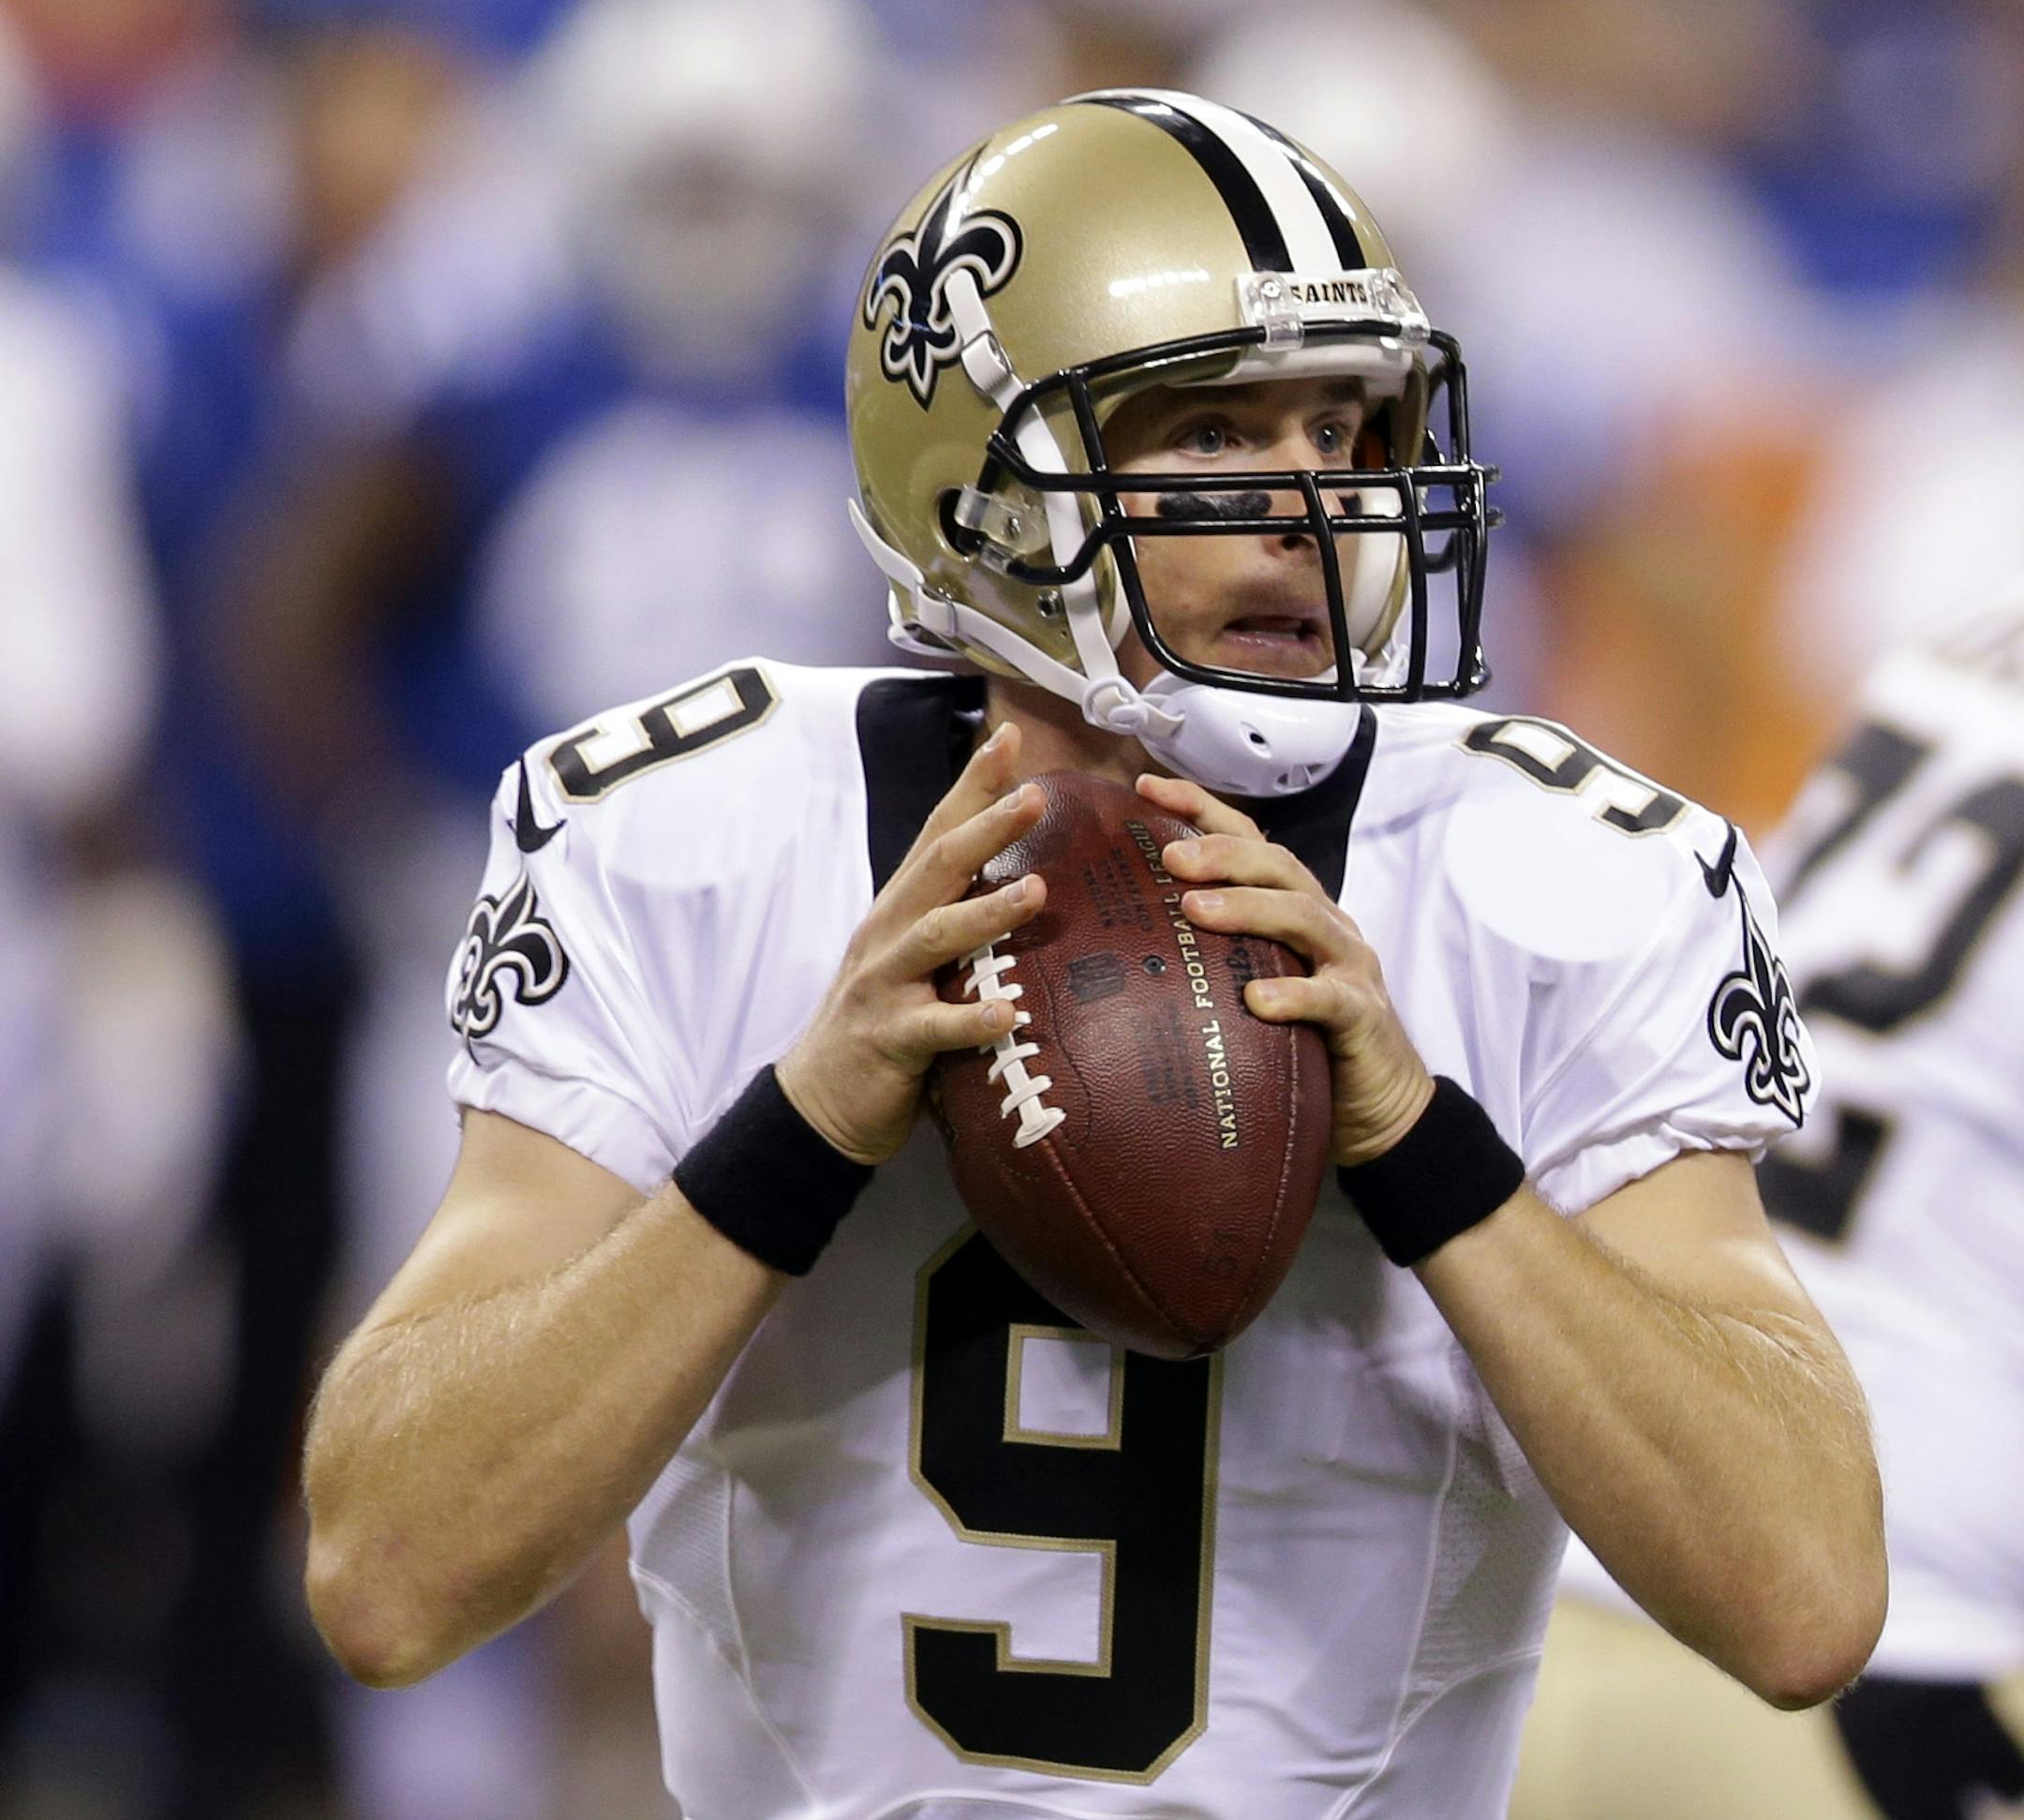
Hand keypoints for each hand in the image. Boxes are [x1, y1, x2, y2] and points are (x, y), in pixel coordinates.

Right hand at [776, 723, 1048, 1163]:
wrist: (821, 1100)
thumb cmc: (889, 1021)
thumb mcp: (923, 958)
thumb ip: (964, 920)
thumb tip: (1037, 880)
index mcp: (904, 907)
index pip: (941, 832)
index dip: (973, 784)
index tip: (1011, 737)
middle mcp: (891, 931)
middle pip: (940, 866)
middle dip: (988, 826)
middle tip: (1037, 795)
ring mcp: (886, 983)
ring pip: (936, 936)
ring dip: (987, 913)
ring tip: (1038, 893)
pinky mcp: (889, 1039)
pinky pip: (934, 1028)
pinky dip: (970, 1020)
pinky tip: (1007, 1015)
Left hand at [1136, 772, 1433, 1165]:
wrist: (1380, 1103)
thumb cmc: (1303, 1037)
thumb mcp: (1251, 982)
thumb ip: (1208, 955)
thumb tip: (1117, 939)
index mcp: (1293, 907)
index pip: (1248, 841)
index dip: (1200, 807)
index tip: (1144, 787)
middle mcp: (1324, 923)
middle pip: (1277, 867)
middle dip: (1222, 853)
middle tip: (1170, 858)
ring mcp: (1348, 965)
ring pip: (1302, 918)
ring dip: (1248, 908)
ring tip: (1196, 909)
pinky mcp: (1362, 1016)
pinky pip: (1330, 999)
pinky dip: (1295, 994)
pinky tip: (1258, 1000)